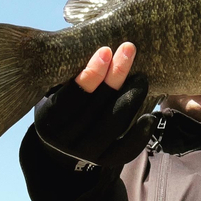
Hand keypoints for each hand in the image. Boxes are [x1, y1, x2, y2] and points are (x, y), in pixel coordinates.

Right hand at [34, 43, 156, 167]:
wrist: (63, 149)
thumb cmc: (63, 108)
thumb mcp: (54, 93)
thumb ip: (67, 75)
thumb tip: (88, 39)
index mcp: (49, 119)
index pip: (71, 96)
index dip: (90, 74)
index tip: (106, 50)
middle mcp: (65, 140)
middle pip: (96, 108)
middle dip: (115, 78)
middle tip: (130, 51)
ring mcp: (86, 154)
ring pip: (113, 126)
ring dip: (131, 99)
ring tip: (142, 78)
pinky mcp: (106, 161)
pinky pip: (126, 149)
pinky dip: (141, 133)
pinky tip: (151, 115)